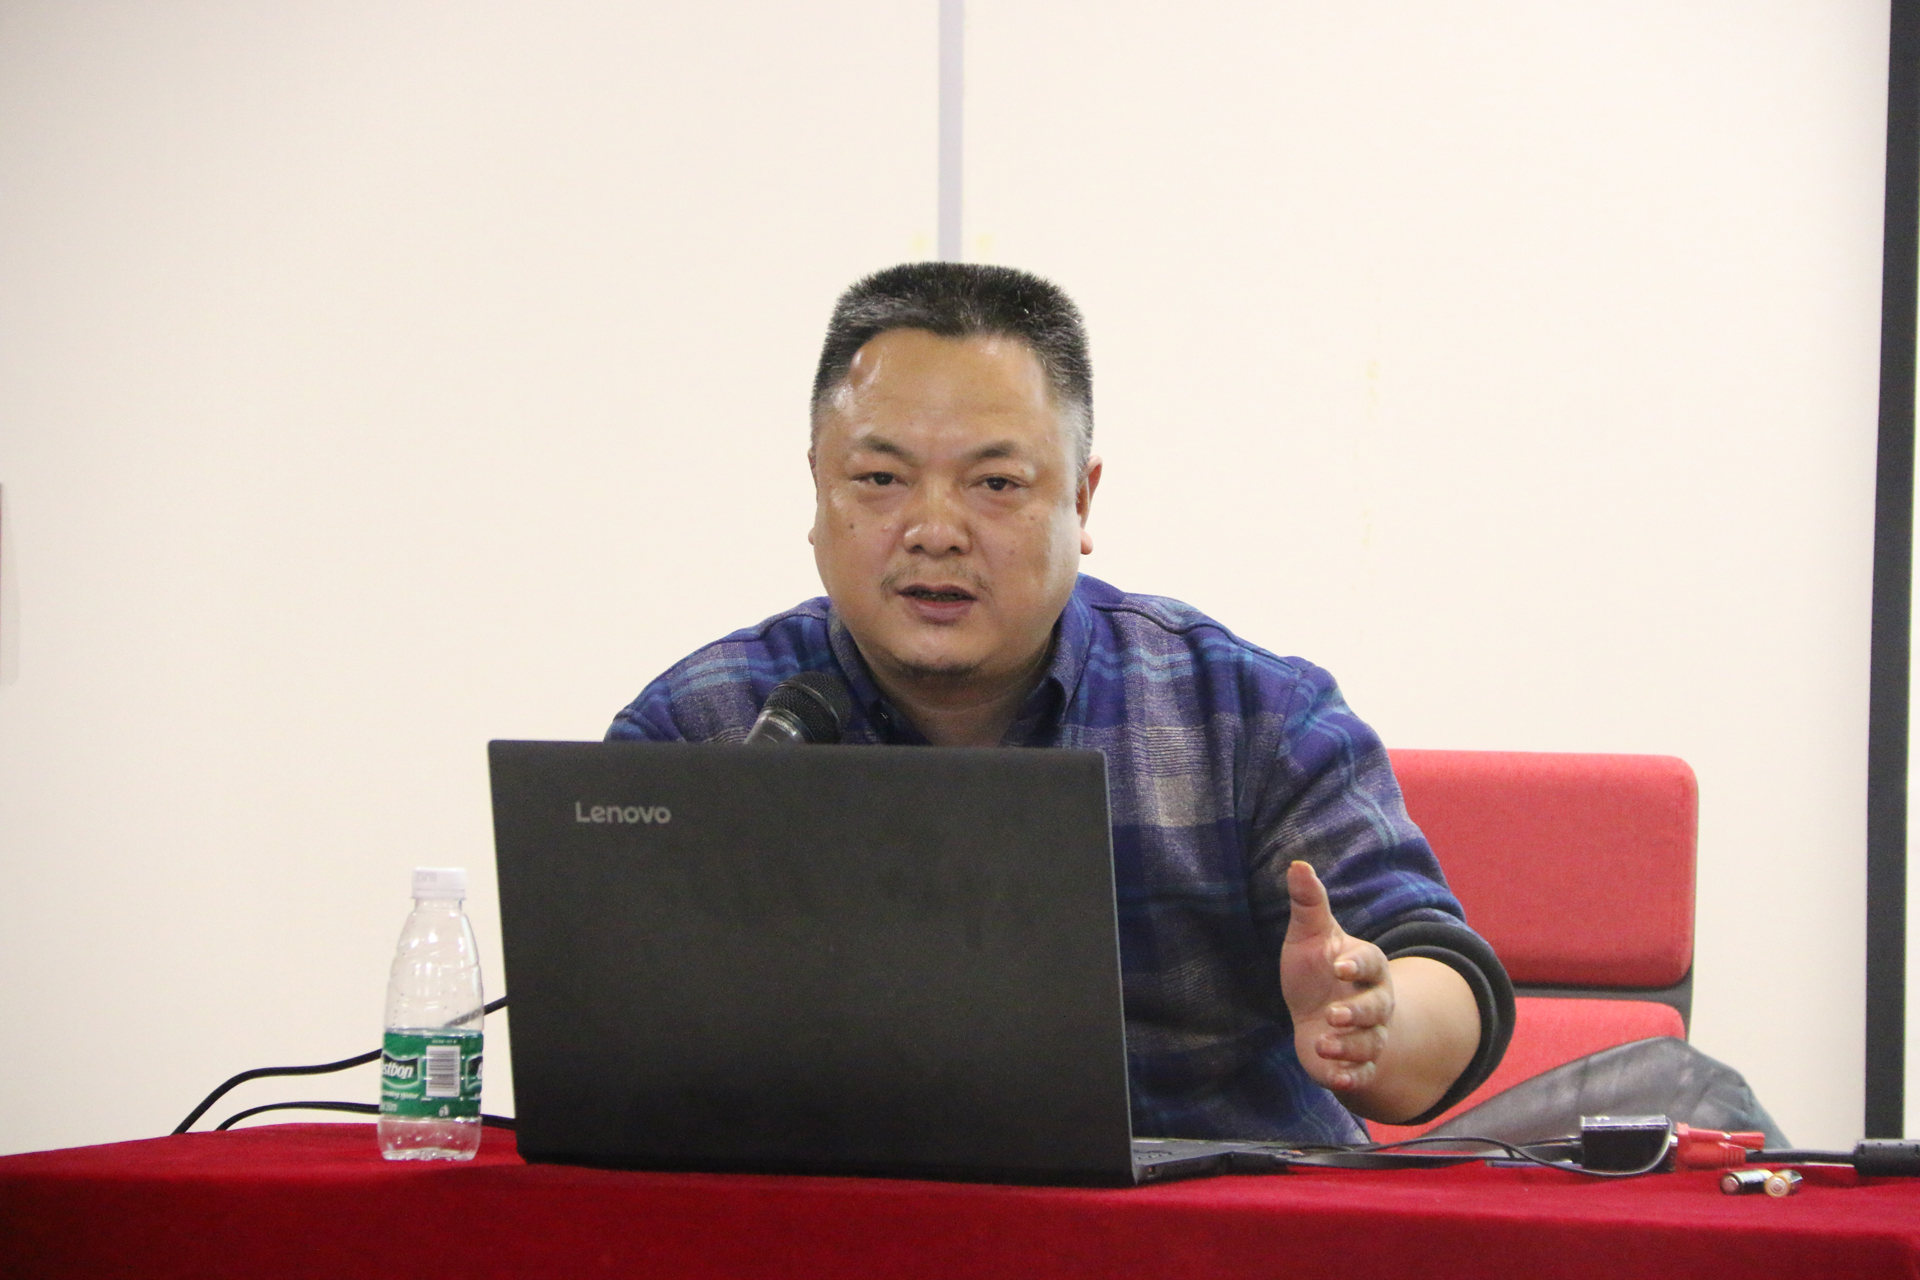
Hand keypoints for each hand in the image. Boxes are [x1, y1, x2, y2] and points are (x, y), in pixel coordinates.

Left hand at [1280, 860, 1392, 1094]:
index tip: (1339, 966)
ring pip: (1370, 1043)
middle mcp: (1374, 1002)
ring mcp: (1368, 1034)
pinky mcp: (1355, 1063)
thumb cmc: (1315, 970)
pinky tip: (1335, 1078)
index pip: (1370, 962)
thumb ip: (1308, 902)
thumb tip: (1297, 863)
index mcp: (1367, 966)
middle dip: (1358, 1013)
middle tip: (1333, 1015)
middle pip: (1377, 1008)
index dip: (1357, 965)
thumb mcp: (1309, 935)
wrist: (1317, 1015)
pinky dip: (1351, 1077)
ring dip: (1349, 1046)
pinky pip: (1362, 1073)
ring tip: (1323, 1043)